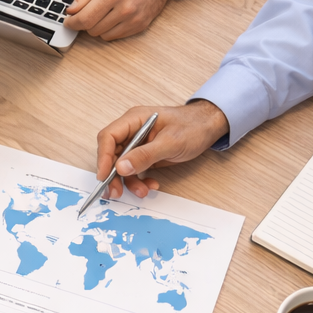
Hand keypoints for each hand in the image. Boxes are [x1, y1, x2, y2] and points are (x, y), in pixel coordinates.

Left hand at [64, 0, 179, 40]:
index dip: (72, 22)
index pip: (85, 18)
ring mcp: (134, 19)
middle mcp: (124, 8)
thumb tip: (73, 9)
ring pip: (103, 35)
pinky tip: (112, 16)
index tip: (69, 21)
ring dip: (97, 26)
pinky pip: (116, 36)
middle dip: (85, 22)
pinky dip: (109, 29)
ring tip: (102, 11)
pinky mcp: (141, 25)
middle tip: (87, 11)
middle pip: (92, 29)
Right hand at [94, 101, 228, 197]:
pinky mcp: (144, 155)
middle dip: (113, 175)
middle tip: (115, 192)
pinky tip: (151, 185)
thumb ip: (145, 155)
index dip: (103, 157)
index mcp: (134, 119)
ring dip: (129, 182)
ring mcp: (138, 144)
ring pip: (122, 166)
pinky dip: (139, 180)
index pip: (109, 137)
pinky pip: (134, 170)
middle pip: (112, 154)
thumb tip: (121, 167)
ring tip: (142, 192)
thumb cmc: (193, 126)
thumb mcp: (171, 142)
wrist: (208, 127)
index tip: (105, 176)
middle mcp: (132, 131)